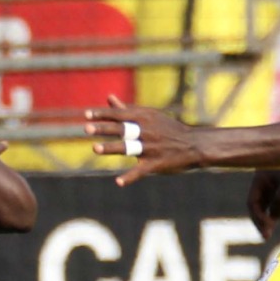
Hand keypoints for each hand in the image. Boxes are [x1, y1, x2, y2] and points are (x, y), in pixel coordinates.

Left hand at [83, 98, 207, 186]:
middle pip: (122, 128)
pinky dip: (130, 177)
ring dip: (112, 148)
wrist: (193, 144)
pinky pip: (141, 171)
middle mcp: (146, 131)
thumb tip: (108, 98)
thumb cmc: (167, 129)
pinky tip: (118, 182)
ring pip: (129, 148)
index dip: (103, 114)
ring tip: (95, 148)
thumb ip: (126, 110)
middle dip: (104, 128)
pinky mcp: (157, 164)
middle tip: (86, 128)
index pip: (119, 114)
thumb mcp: (149, 116)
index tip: (86, 115)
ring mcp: (151, 148)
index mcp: (144, 118)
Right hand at [246, 164, 279, 240]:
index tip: (267, 232)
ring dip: (268, 214)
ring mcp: (274, 178)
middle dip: (261, 219)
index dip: (258, 219)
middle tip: (266, 236)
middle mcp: (264, 176)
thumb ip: (274, 209)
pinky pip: (275, 197)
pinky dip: (276, 208)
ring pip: (266, 200)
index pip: (252, 202)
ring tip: (273, 227)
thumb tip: (272, 218)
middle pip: (257, 201)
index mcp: (260, 177)